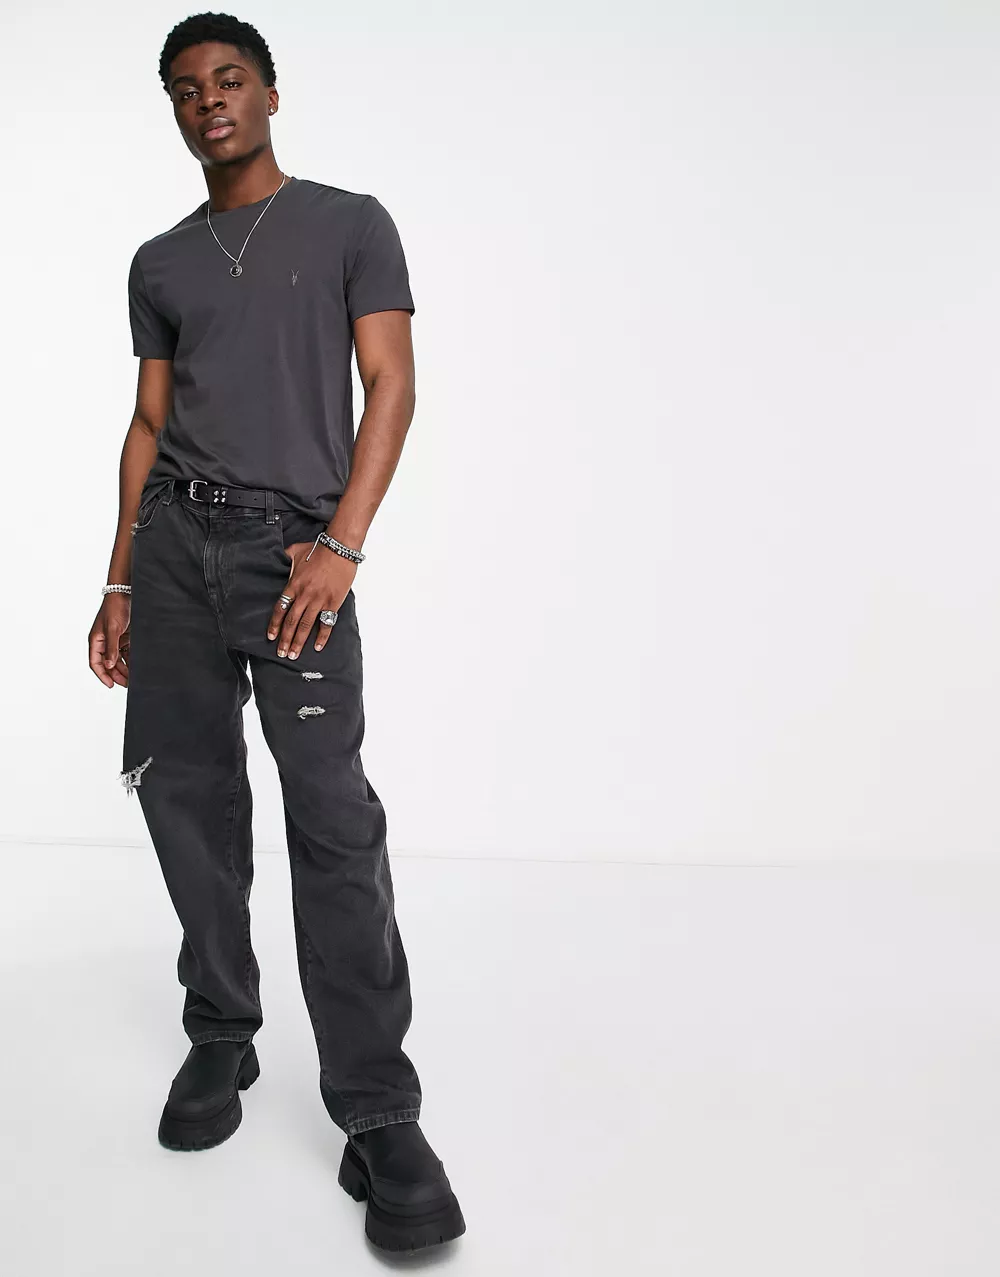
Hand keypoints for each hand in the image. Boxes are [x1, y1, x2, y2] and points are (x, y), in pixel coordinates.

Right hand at [89, 595, 130, 687]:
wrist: (126, 593)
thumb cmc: (115, 607)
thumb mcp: (113, 629)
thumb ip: (111, 648)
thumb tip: (109, 665)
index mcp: (96, 641)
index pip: (96, 663)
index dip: (102, 675)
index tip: (111, 685)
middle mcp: (104, 642)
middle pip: (108, 664)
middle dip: (116, 675)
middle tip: (126, 684)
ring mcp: (114, 640)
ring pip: (118, 660)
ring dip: (124, 669)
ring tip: (132, 678)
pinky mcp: (124, 638)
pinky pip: (126, 653)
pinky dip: (130, 661)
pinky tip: (136, 667)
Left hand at [267, 540, 356, 658]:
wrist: (339, 548)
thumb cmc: (318, 548)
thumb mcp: (295, 551)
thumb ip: (285, 559)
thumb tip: (277, 559)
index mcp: (293, 585)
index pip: (280, 609)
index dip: (275, 625)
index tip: (271, 637)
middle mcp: (304, 595)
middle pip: (291, 622)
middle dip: (285, 640)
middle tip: (281, 653)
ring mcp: (319, 600)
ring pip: (305, 625)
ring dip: (299, 642)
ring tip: (294, 655)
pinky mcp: (333, 602)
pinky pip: (326, 623)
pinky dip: (322, 636)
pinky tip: (318, 647)